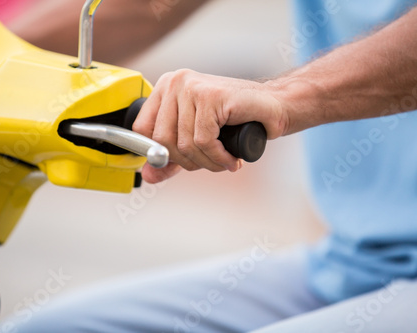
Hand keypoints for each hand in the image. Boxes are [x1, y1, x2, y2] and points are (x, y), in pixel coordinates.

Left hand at [133, 69, 286, 182]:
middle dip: (187, 162)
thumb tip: (148, 175)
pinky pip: (203, 141)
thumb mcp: (195, 141)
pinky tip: (230, 159)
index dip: (159, 153)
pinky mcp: (210, 96)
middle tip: (210, 163)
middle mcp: (175, 82)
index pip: (142, 130)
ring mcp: (192, 87)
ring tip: (223, 162)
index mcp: (165, 88)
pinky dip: (218, 157)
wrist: (273, 107)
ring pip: (184, 144)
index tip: (182, 162)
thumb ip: (170, 158)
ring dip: (207, 163)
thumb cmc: (234, 122)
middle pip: (162, 140)